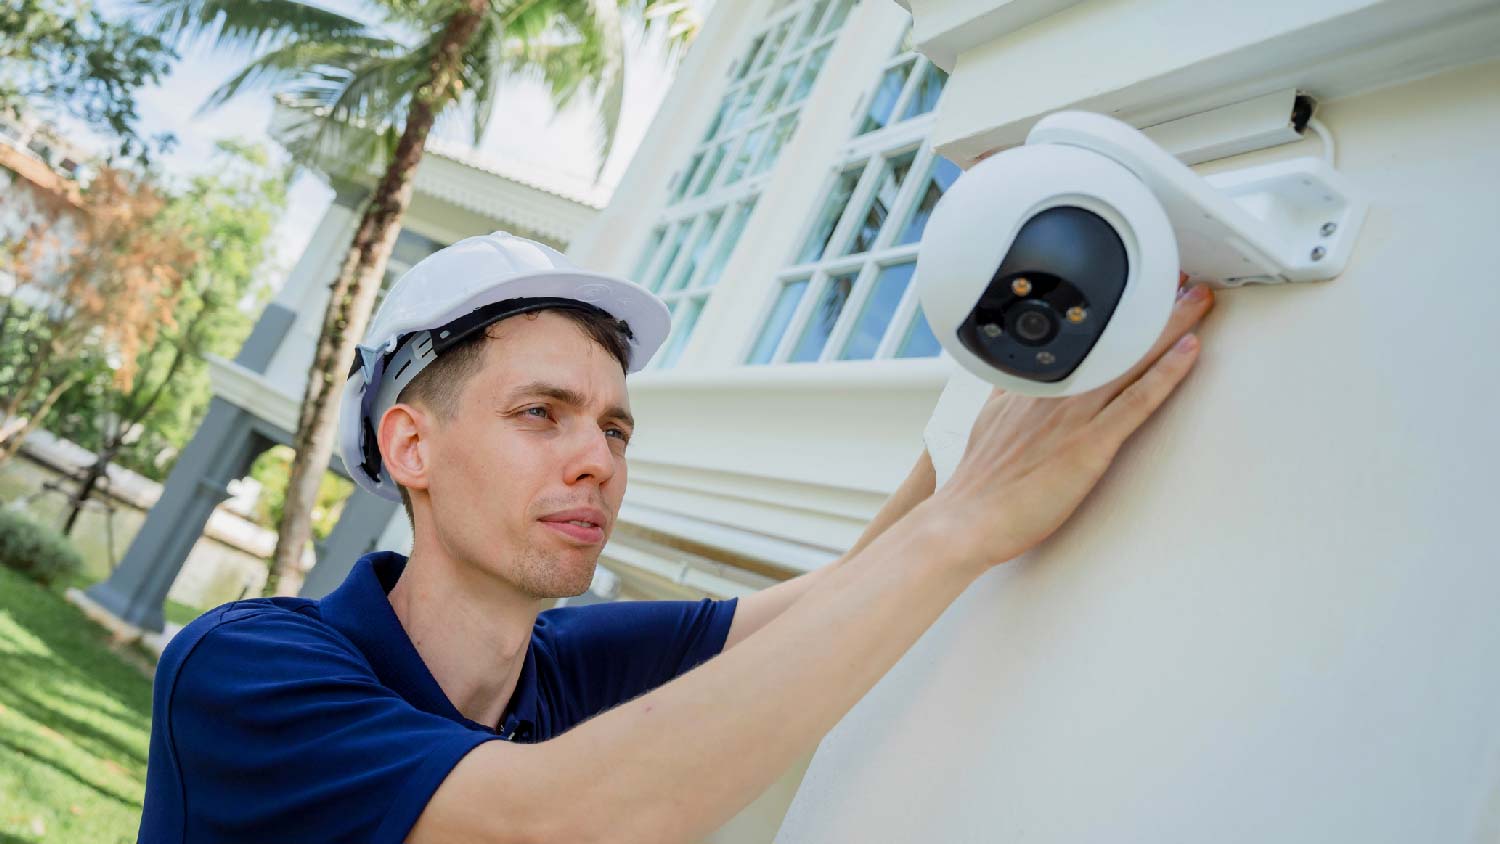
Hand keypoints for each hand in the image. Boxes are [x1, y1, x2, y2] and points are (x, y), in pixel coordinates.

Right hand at [933, 276, 1212, 570]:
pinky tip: (1188, 350)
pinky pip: (1138, 400)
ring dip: (1169, 326)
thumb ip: (1010, 395)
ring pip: (1130, 360)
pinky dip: (1166, 372)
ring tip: (1197, 300)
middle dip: (1150, 305)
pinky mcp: (1091, 445)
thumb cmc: (979, 483)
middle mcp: (1056, 392)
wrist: (967, 519)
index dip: (1111, 310)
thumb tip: (1014, 376)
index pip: (1077, 338)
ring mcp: (1075, 415)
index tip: (1134, 288)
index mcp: (1032, 384)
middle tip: (1179, 280)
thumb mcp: (988, 422)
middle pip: (1111, 339)